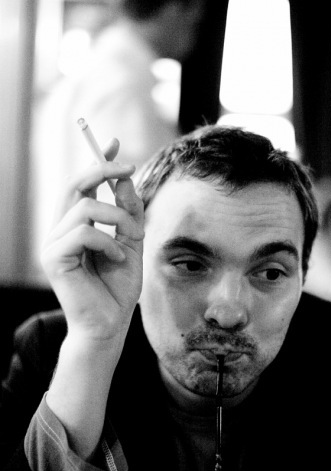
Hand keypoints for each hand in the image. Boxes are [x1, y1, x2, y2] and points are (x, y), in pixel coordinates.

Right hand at [41, 139, 143, 344]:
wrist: (110, 324)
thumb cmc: (119, 288)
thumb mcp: (131, 242)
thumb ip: (128, 213)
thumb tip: (125, 180)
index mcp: (77, 227)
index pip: (81, 186)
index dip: (97, 161)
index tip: (115, 142)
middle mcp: (61, 231)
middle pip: (75, 185)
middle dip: (103, 170)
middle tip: (129, 168)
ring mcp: (54, 244)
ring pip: (85, 207)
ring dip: (118, 219)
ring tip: (132, 239)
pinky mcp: (54, 258)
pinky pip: (84, 232)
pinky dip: (108, 242)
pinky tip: (117, 260)